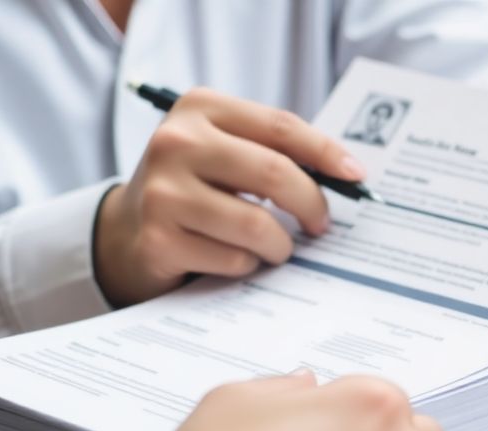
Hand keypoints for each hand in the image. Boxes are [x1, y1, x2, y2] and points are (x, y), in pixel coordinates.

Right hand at [95, 88, 363, 305]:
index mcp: (200, 108)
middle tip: (321, 225)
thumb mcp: (227, 151)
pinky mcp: (159, 239)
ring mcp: (163, 192)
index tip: (357, 176)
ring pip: (257, 225)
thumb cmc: (198, 186)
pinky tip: (238, 258)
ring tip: (278, 248)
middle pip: (275, 174)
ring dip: (281, 245)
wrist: (129, 228)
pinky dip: (249, 265)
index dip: (326, 153)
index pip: (281, 127)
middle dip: (312, 204)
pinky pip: (234, 259)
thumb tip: (347, 175)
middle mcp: (176, 143)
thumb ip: (275, 152)